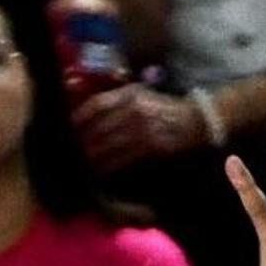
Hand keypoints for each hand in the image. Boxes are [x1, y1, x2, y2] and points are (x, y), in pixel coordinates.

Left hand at [75, 82, 211, 172]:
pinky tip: (100, 171)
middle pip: (98, 128)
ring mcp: (144, 128)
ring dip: (92, 158)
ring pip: (108, 145)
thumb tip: (85, 114)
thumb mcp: (140, 95)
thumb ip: (115, 101)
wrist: (198, 119)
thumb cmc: (164, 108)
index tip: (66, 130)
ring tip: (79, 166)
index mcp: (129, 94)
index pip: (95, 105)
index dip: (78, 119)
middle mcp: (134, 109)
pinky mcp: (152, 146)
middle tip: (67, 154)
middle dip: (81, 143)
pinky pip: (124, 158)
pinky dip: (109, 166)